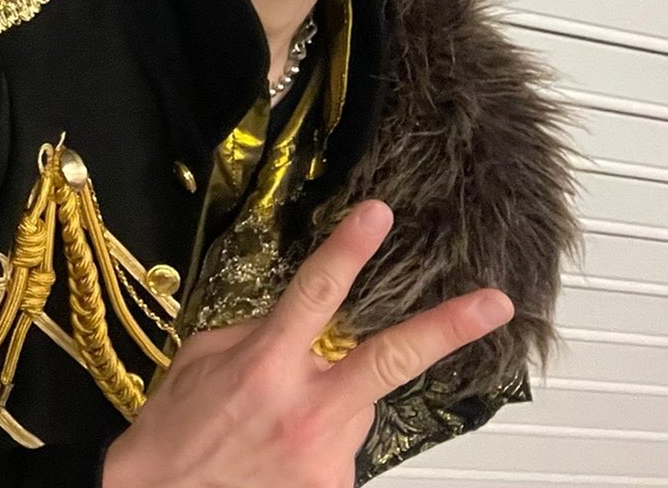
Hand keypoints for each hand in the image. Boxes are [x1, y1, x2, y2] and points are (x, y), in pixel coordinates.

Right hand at [101, 201, 512, 487]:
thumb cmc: (173, 432)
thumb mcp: (203, 360)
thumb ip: (257, 335)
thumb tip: (296, 320)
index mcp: (265, 363)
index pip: (316, 292)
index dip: (349, 249)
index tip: (378, 214)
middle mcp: (304, 406)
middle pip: (390, 358)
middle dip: (448, 328)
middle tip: (494, 305)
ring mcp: (324, 454)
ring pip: (357, 406)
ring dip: (333, 401)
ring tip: (278, 421)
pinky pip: (341, 449)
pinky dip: (319, 440)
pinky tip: (280, 451)